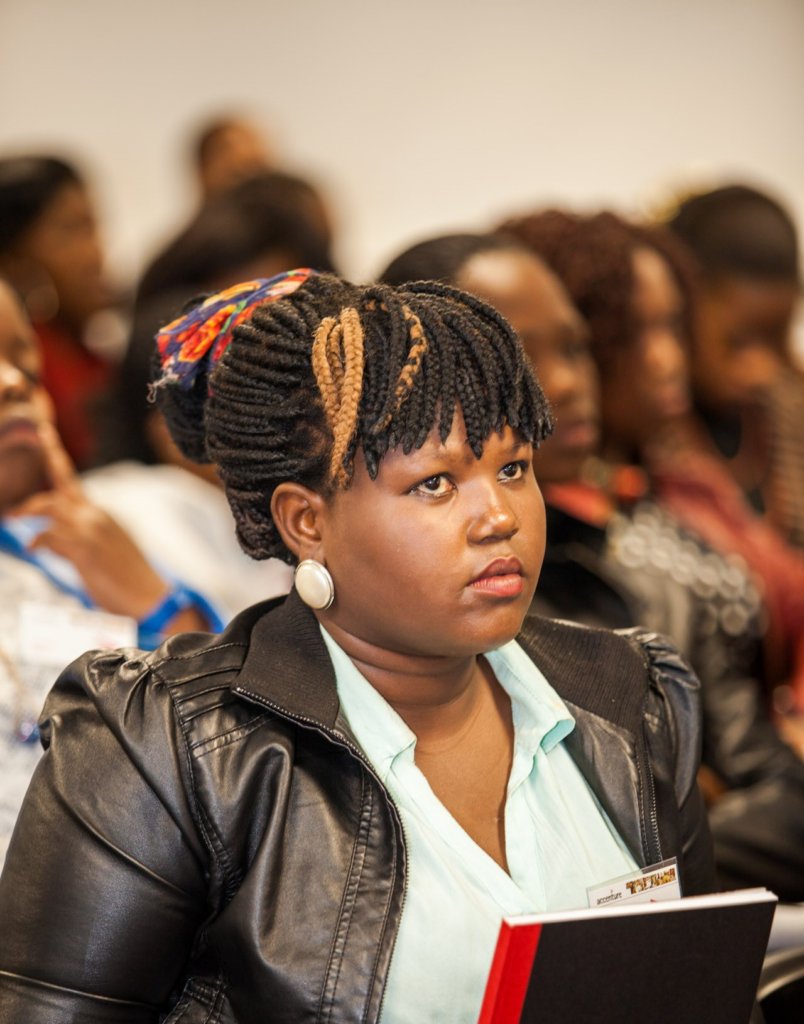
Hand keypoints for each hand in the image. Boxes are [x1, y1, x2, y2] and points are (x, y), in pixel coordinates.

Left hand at [10, 421, 171, 618]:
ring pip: (50, 506)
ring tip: (11, 517)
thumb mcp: (106, 550)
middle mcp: (96, 516)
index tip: (45, 432)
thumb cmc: (130, 579)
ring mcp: (91, 531)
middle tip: (31, 450)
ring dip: (27, 509)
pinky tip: (33, 548)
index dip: (56, 456)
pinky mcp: (86, 550)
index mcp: (101, 515)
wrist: (151, 598)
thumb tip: (52, 540)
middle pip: (62, 482)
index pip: (72, 482)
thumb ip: (80, 537)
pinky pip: (49, 536)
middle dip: (47, 460)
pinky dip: (37, 540)